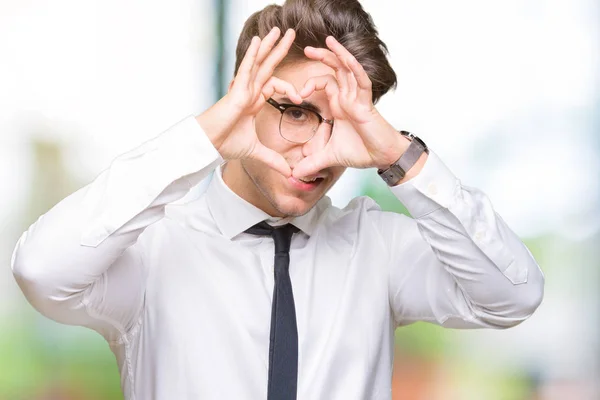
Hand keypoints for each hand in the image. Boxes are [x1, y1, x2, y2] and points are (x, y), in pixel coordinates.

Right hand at [196, 27, 301, 176]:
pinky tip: (258, 41)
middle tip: (291, 33)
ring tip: (278, 30)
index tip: (302, 97)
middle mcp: (249, 91)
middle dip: (279, 49)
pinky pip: (246, 69)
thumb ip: (274, 160)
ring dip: (269, 45)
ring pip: (258, 62)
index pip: (275, 84)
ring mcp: (243, 88)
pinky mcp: (237, 91)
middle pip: (268, 65)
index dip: (291, 88)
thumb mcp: (256, 152)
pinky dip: (252, 55)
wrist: (208, 145)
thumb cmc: (225, 144)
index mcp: (254, 101)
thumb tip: (289, 173)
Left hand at [292, 36, 407, 178]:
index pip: (325, 84)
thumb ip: (311, 163)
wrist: (382, 157)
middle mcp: (348, 98)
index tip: (297, 94)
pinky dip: (353, 68)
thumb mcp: (329, 157)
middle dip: (322, 57)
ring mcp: (358, 98)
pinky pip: (361, 80)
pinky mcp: (366, 103)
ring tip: (326, 42)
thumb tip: (293, 175)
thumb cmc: (362, 151)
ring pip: (348, 69)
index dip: (310, 83)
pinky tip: (345, 57)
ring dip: (337, 54)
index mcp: (339, 105)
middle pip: (335, 70)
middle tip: (307, 49)